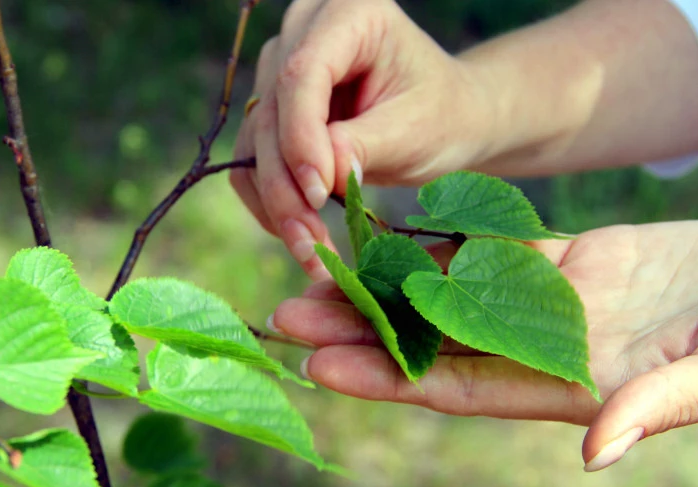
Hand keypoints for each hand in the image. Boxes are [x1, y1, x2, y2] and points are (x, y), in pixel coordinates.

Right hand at [230, 0, 494, 278]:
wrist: (445, 117)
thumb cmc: (443, 114)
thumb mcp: (416, 129)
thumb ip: (366, 146)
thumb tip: (318, 178)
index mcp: (351, 11)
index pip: (302, 73)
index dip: (302, 138)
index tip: (321, 195)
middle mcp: (305, 29)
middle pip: (272, 111)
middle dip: (287, 185)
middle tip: (311, 245)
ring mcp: (281, 64)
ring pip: (256, 141)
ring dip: (277, 202)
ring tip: (311, 252)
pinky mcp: (271, 105)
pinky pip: (252, 159)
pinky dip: (270, 200)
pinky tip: (299, 235)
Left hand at [269, 220, 697, 469]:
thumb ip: (661, 408)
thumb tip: (595, 454)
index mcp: (575, 388)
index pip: (461, 390)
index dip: (391, 381)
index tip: (324, 366)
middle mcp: (548, 350)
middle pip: (434, 344)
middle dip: (363, 332)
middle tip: (288, 313)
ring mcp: (556, 303)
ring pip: (451, 294)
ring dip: (387, 283)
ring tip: (320, 265)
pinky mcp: (574, 261)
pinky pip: (492, 250)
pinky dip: (443, 242)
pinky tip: (393, 229)